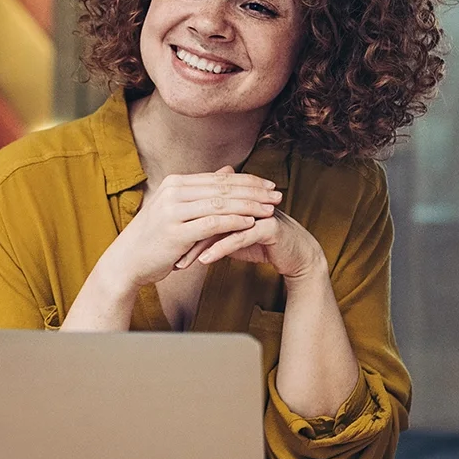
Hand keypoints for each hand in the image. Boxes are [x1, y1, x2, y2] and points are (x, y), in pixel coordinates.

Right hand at [113, 166, 281, 285]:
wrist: (127, 261)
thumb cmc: (155, 236)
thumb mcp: (179, 208)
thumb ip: (204, 189)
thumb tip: (229, 170)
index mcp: (175, 183)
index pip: (220, 178)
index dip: (249, 180)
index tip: (270, 185)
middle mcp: (173, 192)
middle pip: (224, 188)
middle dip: (255, 192)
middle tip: (278, 195)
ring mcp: (173, 211)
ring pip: (221, 204)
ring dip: (249, 206)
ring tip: (270, 210)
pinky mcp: (175, 232)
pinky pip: (212, 223)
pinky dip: (234, 222)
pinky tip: (252, 224)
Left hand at [175, 207, 324, 282]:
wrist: (296, 255)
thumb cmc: (263, 244)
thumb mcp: (232, 235)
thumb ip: (211, 228)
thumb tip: (185, 231)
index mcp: (236, 197)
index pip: (202, 206)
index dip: (182, 223)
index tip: (162, 242)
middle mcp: (246, 200)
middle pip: (209, 213)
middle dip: (185, 234)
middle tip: (166, 252)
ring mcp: (259, 211)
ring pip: (222, 225)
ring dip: (199, 245)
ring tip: (181, 261)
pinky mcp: (270, 226)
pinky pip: (240, 237)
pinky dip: (220, 249)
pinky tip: (204, 261)